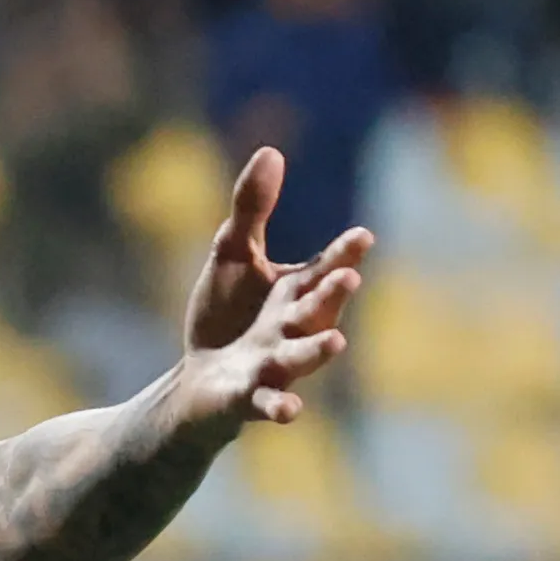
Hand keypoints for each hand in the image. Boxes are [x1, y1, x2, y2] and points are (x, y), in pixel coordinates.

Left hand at [177, 146, 371, 431]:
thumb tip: (270, 150)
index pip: (326, 268)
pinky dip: (282, 406)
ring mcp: (276, 365)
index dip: (343, 255)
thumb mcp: (234, 255)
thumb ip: (253, 209)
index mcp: (296, 291)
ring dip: (318, 351)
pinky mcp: (251, 397)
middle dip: (332, 296)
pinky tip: (290, 410)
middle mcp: (294, 328)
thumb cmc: (226, 316)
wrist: (199, 383)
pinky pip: (271, 402)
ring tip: (336, 342)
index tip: (361, 237)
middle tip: (347, 279)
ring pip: (302, 357)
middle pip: (318, 310)